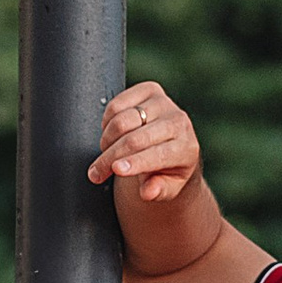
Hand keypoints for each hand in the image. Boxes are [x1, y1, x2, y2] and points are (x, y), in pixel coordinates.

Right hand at [88, 79, 203, 205]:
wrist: (173, 144)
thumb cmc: (168, 170)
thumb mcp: (167, 188)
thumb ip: (158, 191)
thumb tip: (148, 192)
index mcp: (186, 148)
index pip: (157, 154)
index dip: (134, 162)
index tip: (115, 170)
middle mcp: (178, 121)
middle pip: (134, 139)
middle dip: (110, 157)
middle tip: (95, 173)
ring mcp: (163, 103)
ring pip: (121, 120)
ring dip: (106, 141)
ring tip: (106, 154)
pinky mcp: (149, 90)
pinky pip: (117, 105)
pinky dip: (107, 122)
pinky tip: (111, 135)